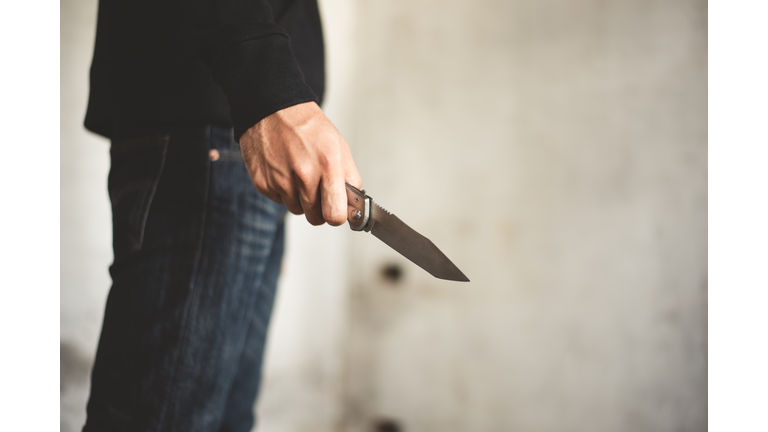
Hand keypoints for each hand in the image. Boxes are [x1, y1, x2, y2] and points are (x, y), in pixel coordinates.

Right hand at [239, 101, 361, 225]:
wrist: (272, 109)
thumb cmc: (307, 126)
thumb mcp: (339, 146)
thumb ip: (350, 178)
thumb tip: (354, 207)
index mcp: (327, 164)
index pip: (335, 215)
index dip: (337, 216)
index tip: (337, 210)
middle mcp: (303, 174)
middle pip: (315, 218)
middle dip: (319, 209)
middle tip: (318, 189)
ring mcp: (280, 180)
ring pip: (296, 210)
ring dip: (300, 199)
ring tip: (299, 174)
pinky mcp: (263, 183)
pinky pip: (279, 201)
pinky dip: (283, 191)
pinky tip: (284, 170)